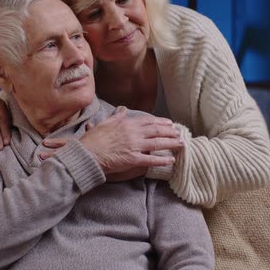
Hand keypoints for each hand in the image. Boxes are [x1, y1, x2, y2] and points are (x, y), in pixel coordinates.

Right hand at [43, 108, 181, 174]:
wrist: (88, 154)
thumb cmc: (94, 139)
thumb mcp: (105, 123)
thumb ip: (117, 116)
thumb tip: (124, 109)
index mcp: (127, 124)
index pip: (148, 121)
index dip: (161, 122)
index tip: (169, 123)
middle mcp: (133, 133)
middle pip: (157, 131)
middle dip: (170, 132)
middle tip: (179, 133)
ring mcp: (134, 146)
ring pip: (158, 144)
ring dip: (171, 143)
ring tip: (181, 144)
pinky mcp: (133, 159)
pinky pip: (151, 159)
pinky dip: (163, 160)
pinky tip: (171, 160)